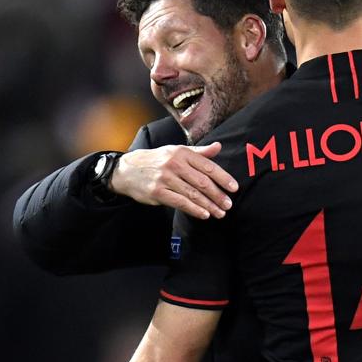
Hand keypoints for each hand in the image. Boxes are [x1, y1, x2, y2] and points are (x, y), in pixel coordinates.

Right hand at [108, 143, 237, 218]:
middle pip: (202, 182)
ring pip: (193, 194)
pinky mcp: (158, 192)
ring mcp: (165, 179)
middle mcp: (174, 164)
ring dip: (209, 205)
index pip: (208, 166)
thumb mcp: (177, 152)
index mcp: (182, 153)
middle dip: (218, 195)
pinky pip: (180, 203)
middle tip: (228, 204)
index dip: (223, 178)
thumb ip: (199, 152)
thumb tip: (218, 147)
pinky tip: (204, 214)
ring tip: (220, 212)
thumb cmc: (158, 160)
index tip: (234, 188)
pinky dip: (194, 209)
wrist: (128, 170)